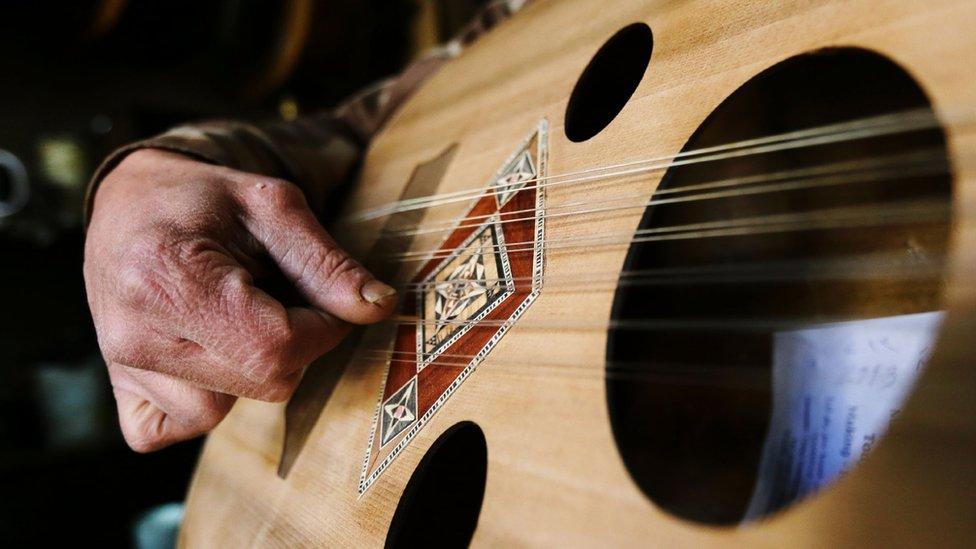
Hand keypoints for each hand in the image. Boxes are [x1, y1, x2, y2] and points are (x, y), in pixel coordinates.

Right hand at [84, 149, 394, 451]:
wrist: (130, 204)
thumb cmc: (203, 199)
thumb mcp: (272, 207)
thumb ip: (326, 263)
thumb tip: (379, 307)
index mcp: (167, 277)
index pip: (276, 347)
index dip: (322, 329)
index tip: (325, 301)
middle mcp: (133, 334)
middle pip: (262, 383)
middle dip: (294, 346)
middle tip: (274, 298)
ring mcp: (122, 368)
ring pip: (223, 412)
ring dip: (248, 372)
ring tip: (232, 318)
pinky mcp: (120, 391)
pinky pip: (176, 428)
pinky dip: (203, 402)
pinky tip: (205, 355)